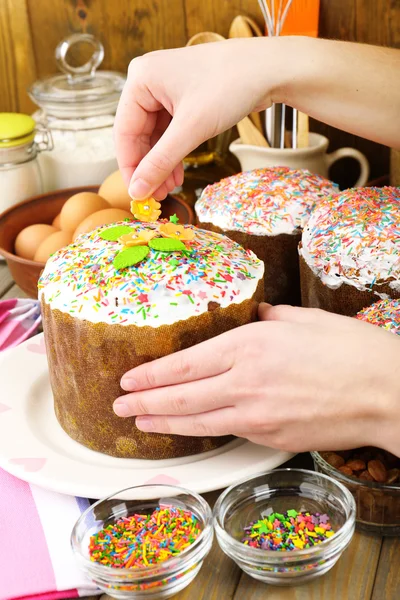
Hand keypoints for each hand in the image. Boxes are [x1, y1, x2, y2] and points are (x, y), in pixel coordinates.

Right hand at [113, 37, 279, 199]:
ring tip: (169, 188)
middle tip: (156, 196)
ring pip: (155, 135)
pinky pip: (170, 131)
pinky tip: (178, 173)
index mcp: (141, 79)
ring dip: (162, 163)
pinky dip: (174, 152)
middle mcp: (149, 81)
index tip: (137, 194)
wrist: (270, 69)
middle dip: (149, 167)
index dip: (130, 167)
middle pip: (138, 135)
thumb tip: (138, 191)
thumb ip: (160, 162)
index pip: (124, 132)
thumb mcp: (191, 129)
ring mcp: (167, 89)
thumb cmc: (230, 86)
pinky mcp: (184, 98)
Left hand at [114, 304, 399, 455]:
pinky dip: (203, 432)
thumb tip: (252, 317)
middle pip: (183, 397)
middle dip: (146, 402)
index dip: (152, 374)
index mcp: (251, 346)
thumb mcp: (304, 319)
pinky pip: (229, 433)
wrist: (387, 392)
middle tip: (120, 406)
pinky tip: (190, 429)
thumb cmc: (351, 349)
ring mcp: (258, 417)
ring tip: (139, 423)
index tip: (128, 379)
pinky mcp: (272, 438)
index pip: (186, 364)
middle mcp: (246, 383)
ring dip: (164, 423)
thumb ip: (268, 318)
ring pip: (199, 423)